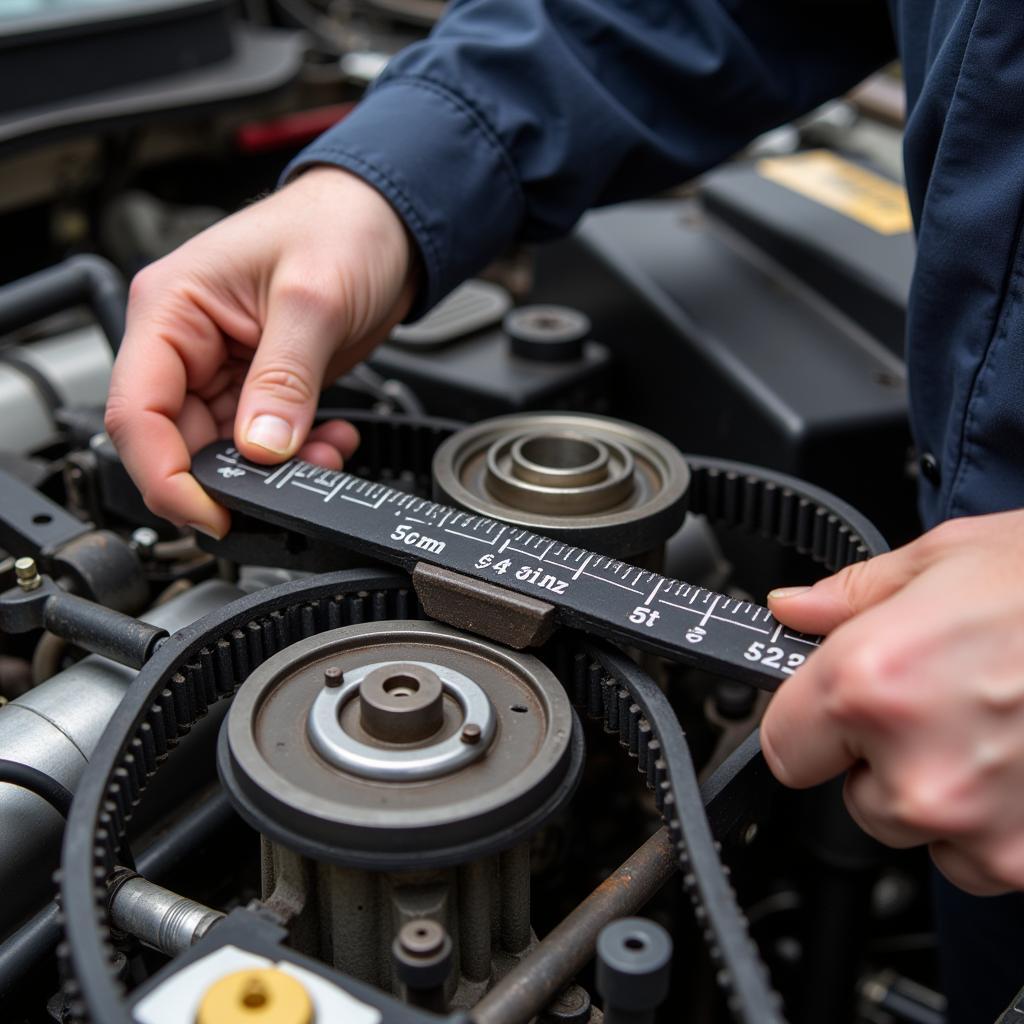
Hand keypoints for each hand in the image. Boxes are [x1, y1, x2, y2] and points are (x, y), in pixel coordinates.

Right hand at [104, 167, 416, 536]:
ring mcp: (221, 367)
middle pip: (176, 442)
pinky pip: (261, 443)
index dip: (165, 475)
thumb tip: (261, 450)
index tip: (209, 511)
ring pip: (223, 451)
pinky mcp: (258, 385)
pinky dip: (297, 457)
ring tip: (324, 456)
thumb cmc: (341, 227)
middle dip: (231, 478)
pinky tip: (330, 442)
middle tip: (284, 490)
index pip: (136, 411)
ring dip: (273, 471)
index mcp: (170, 309)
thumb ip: (284, 381)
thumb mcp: (313, 301)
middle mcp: (185, 343)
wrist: (388, 224)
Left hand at [761, 511, 1023, 894]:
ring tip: (991, 728)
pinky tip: (1023, 762)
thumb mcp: (940, 560)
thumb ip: (847, 597)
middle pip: (850, 795)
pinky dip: (994, 822)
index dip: (806, 723)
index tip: (829, 709)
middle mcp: (917, 766)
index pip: (782, 746)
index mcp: (871, 684)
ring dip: (938, 792)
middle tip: (936, 702)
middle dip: (877, 755)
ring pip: (917, 829)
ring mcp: (981, 824)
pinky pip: (980, 858)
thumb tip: (791, 611)